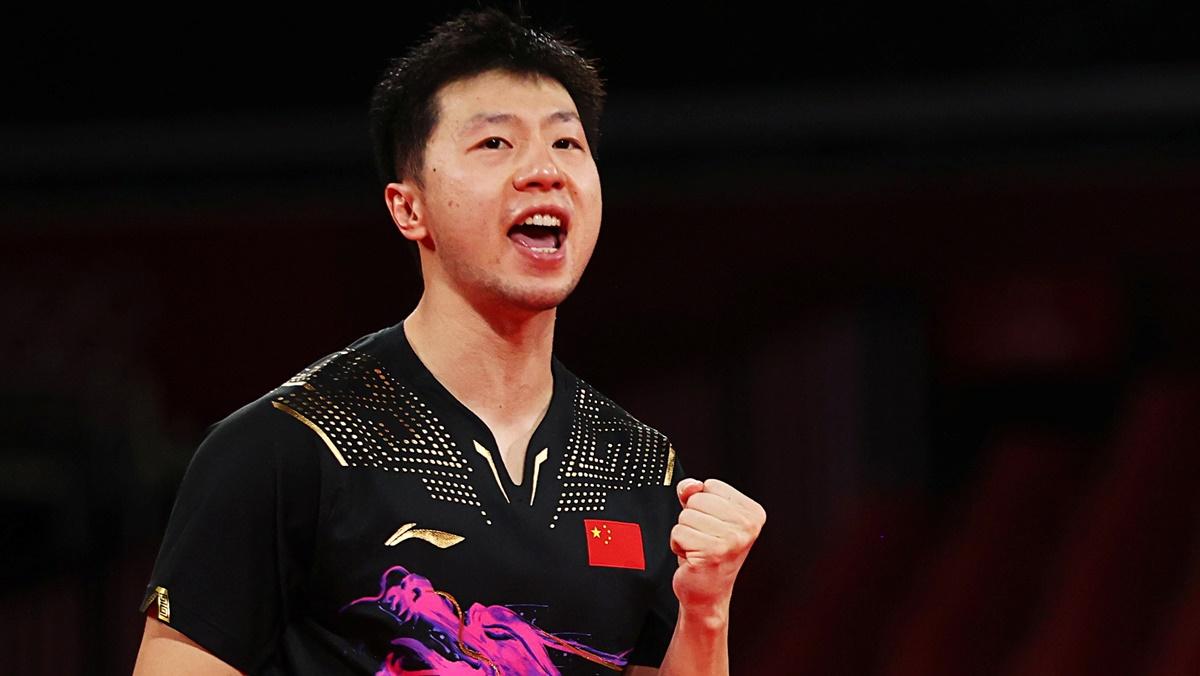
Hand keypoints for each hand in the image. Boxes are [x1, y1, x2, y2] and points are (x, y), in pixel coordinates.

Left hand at [670, 478, 765, 619]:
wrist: (708, 592)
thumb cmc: (708, 551)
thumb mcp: (705, 515)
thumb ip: (696, 493)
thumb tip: (690, 485)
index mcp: (752, 513)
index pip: (711, 485)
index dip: (702, 504)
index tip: (713, 525)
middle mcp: (747, 526)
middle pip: (697, 499)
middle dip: (691, 519)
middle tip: (703, 539)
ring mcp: (731, 541)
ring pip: (685, 516)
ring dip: (685, 533)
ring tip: (698, 548)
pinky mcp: (712, 553)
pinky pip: (678, 533)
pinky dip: (678, 545)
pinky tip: (692, 557)